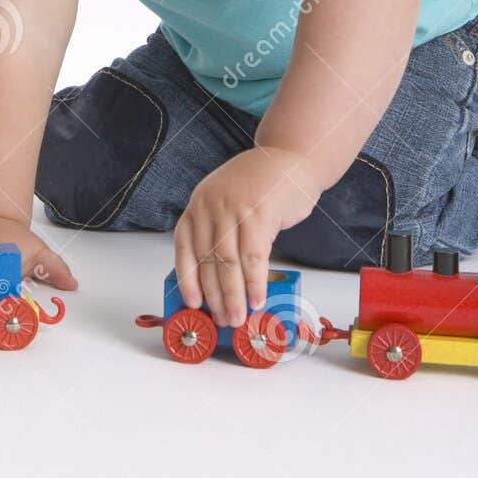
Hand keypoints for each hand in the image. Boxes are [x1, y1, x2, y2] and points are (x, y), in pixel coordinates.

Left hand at [174, 146, 316, 327]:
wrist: (292, 158)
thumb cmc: (261, 188)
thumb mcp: (229, 202)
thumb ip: (219, 231)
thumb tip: (216, 282)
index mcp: (198, 204)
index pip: (185, 247)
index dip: (187, 279)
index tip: (194, 303)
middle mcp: (210, 204)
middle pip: (207, 260)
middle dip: (214, 295)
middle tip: (223, 319)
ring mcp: (234, 206)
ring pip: (228, 262)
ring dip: (234, 296)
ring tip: (239, 317)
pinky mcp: (259, 211)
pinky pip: (253, 257)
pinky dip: (255, 283)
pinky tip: (257, 298)